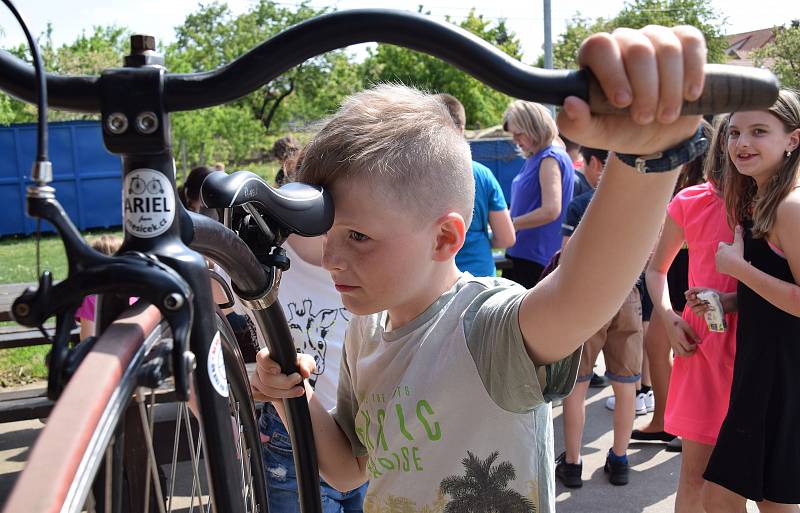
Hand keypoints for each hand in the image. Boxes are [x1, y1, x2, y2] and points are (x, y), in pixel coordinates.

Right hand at [250, 349, 315, 402]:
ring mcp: (256, 379)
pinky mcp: (255, 391)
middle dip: (285, 383)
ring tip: (298, 391)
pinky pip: (257, 396)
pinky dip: (272, 398)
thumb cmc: (298, 369)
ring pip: (265, 389)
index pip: (261, 357)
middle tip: (298, 380)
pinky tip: (282, 397)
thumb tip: (305, 372)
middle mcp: (260, 367)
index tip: (278, 370)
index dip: (267, 364)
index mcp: (269, 356)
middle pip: (266, 377)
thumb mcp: (307, 363)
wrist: (295, 384)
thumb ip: (307, 364)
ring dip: (284, 392)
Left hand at [557, 25, 705, 154]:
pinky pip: (692, 42)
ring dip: (670, 88)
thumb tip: (571, 103)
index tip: (623, 102)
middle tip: (645, 118)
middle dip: (645, 89)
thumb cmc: (619, 129)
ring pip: (667, 48)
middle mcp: (623, 41)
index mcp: (595, 57)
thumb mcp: (594, 134)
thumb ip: (576, 123)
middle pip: (638, 50)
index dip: (613, 73)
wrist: (655, 136)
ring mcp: (654, 38)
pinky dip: (693, 71)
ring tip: (666, 115)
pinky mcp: (683, 41)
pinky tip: (690, 94)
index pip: (600, 46)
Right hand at [663, 309, 700, 356]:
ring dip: (686, 354)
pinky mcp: (672, 344)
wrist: (667, 320)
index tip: (696, 343)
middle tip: (695, 348)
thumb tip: (700, 342)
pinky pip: (676, 352)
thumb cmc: (678, 321)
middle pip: (684, 353)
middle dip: (691, 353)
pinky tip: (685, 349)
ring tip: (690, 350)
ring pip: (680, 354)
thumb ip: (693, 335)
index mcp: (680, 338)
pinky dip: (682, 353)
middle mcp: (675, 342)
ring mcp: (673, 344)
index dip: (694, 347)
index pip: (688, 347)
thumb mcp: (687, 326)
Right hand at [685, 287, 713, 317]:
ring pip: (693, 309)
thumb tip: (685, 293)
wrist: (723, 301)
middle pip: (689, 303)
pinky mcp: (701, 314)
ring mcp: (698, 309)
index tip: (695, 296)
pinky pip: (698, 313)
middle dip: (695, 302)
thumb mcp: (704, 290)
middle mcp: (695, 303)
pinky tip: (707, 309)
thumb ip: (694, 290)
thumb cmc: (714, 295)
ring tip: (706, 305)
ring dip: (700, 307)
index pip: (687, 297)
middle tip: (701, 301)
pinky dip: (703, 311)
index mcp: (695, 296)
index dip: (689, 297)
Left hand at [716, 225, 744, 277]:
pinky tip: (730, 267)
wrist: (737, 266)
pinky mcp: (718, 268)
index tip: (733, 248)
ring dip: (725, 260)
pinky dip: (724, 267)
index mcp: (721, 247)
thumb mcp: (739, 243)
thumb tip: (738, 225)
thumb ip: (738, 234)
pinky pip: (720, 267)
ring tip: (733, 261)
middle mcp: (717, 254)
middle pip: (721, 252)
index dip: (728, 245)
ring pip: (720, 259)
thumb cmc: (738, 254)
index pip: (722, 244)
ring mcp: (717, 261)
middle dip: (726, 253)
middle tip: (734, 255)